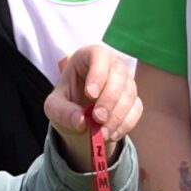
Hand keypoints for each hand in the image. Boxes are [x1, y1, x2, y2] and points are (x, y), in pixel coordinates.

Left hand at [44, 45, 141, 170]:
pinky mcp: (134, 99)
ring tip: (102, 133)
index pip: (99, 56)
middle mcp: (111, 65)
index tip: (91, 95)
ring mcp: (125, 81)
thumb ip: (62, 112)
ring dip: (117, 115)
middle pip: (119, 73)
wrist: (80, 120)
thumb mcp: (54, 108)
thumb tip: (81, 121)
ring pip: (129, 92)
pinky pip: (136, 109)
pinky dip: (125, 124)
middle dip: (110, 98)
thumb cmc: (66, 103)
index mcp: (88, 57)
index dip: (98, 74)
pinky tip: (111, 135)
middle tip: (98, 118)